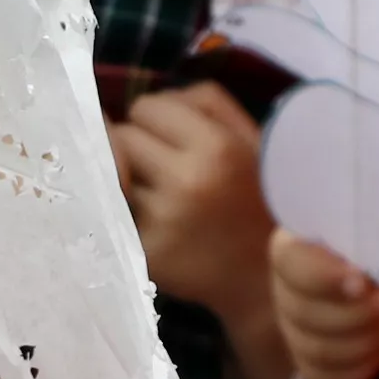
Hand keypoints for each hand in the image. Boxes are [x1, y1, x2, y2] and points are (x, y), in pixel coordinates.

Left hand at [112, 82, 278, 345]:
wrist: (266, 280)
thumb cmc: (256, 198)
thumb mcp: (251, 137)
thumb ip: (204, 100)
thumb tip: (140, 98)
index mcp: (218, 147)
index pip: (147, 106)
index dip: (156, 120)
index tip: (173, 139)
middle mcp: (187, 182)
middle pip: (123, 136)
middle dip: (139, 146)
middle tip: (164, 169)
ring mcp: (163, 221)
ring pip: (113, 172)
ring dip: (129, 178)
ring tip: (157, 194)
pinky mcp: (145, 252)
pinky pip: (113, 210)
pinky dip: (124, 211)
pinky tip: (150, 220)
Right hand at [270, 223, 378, 378]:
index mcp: (299, 242)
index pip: (291, 262)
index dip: (322, 276)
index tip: (362, 283)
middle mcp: (286, 285)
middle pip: (304, 311)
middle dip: (359, 313)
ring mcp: (294, 326)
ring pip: (317, 349)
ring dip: (364, 341)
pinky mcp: (309, 358)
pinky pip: (323, 376)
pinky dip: (356, 370)